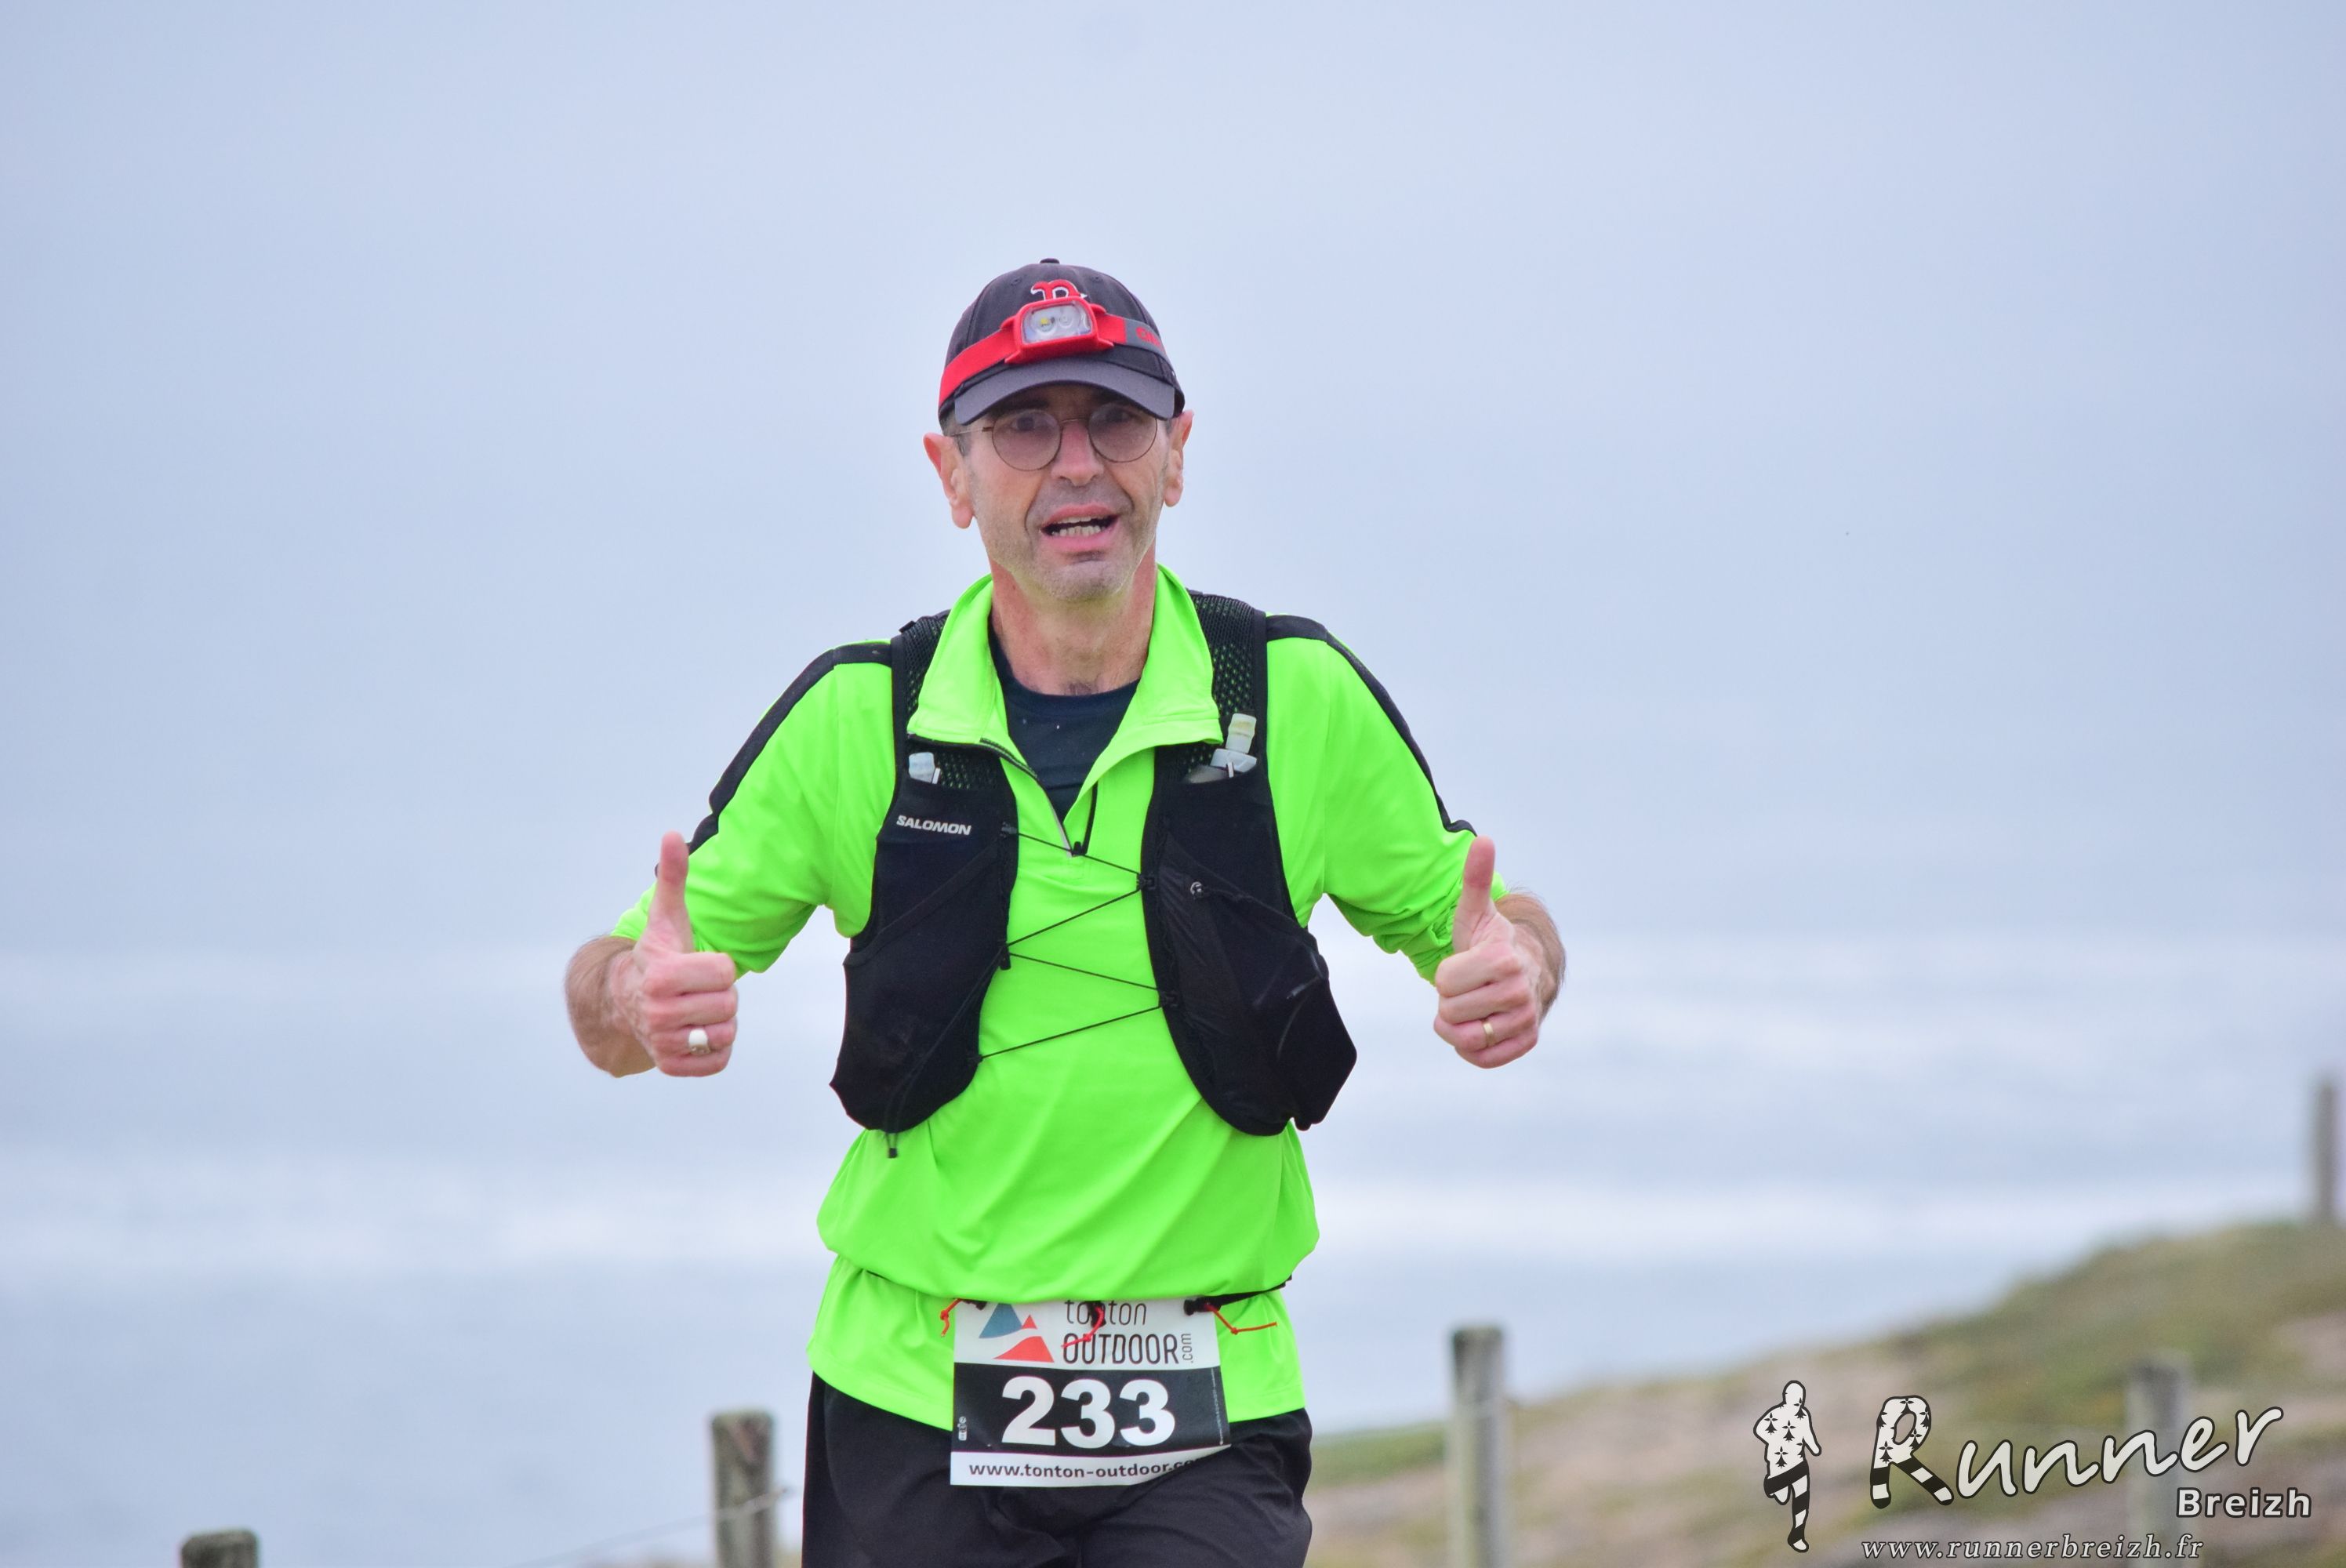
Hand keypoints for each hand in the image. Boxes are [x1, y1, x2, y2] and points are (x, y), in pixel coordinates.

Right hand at [612, 831, 739, 1076]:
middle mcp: (657, 1014)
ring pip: (726, 1032)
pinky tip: (697, 1031)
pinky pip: (719, 1061)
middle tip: (696, 989)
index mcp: (660, 976)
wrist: (628, 1002)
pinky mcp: (672, 1066)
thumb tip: (671, 834)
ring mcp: (663, 1043)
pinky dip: (716, 1048)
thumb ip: (673, 878)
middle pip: (729, 1003)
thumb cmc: (659, 956)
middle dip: (721, 994)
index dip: (719, 966)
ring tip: (695, 1008)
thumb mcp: (668, 918)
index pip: (725, 971)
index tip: (697, 965)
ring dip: (719, 1020)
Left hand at [1431, 835, 1541, 1067]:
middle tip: (1468, 987)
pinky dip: (1471, 1048)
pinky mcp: (1528, 1041)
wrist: (1524, 969)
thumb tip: (1482, 840)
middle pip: (1451, 1012)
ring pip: (1466, 1039)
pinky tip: (1479, 1026)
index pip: (1445, 982)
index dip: (1445, 976)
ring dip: (1457, 1027)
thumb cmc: (1489, 941)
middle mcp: (1520, 990)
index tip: (1463, 966)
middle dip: (1450, 1001)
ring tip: (1471, 1007)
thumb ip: (1475, 880)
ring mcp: (1526, 1018)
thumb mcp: (1476, 912)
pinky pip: (1483, 1058)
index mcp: (1504, 958)